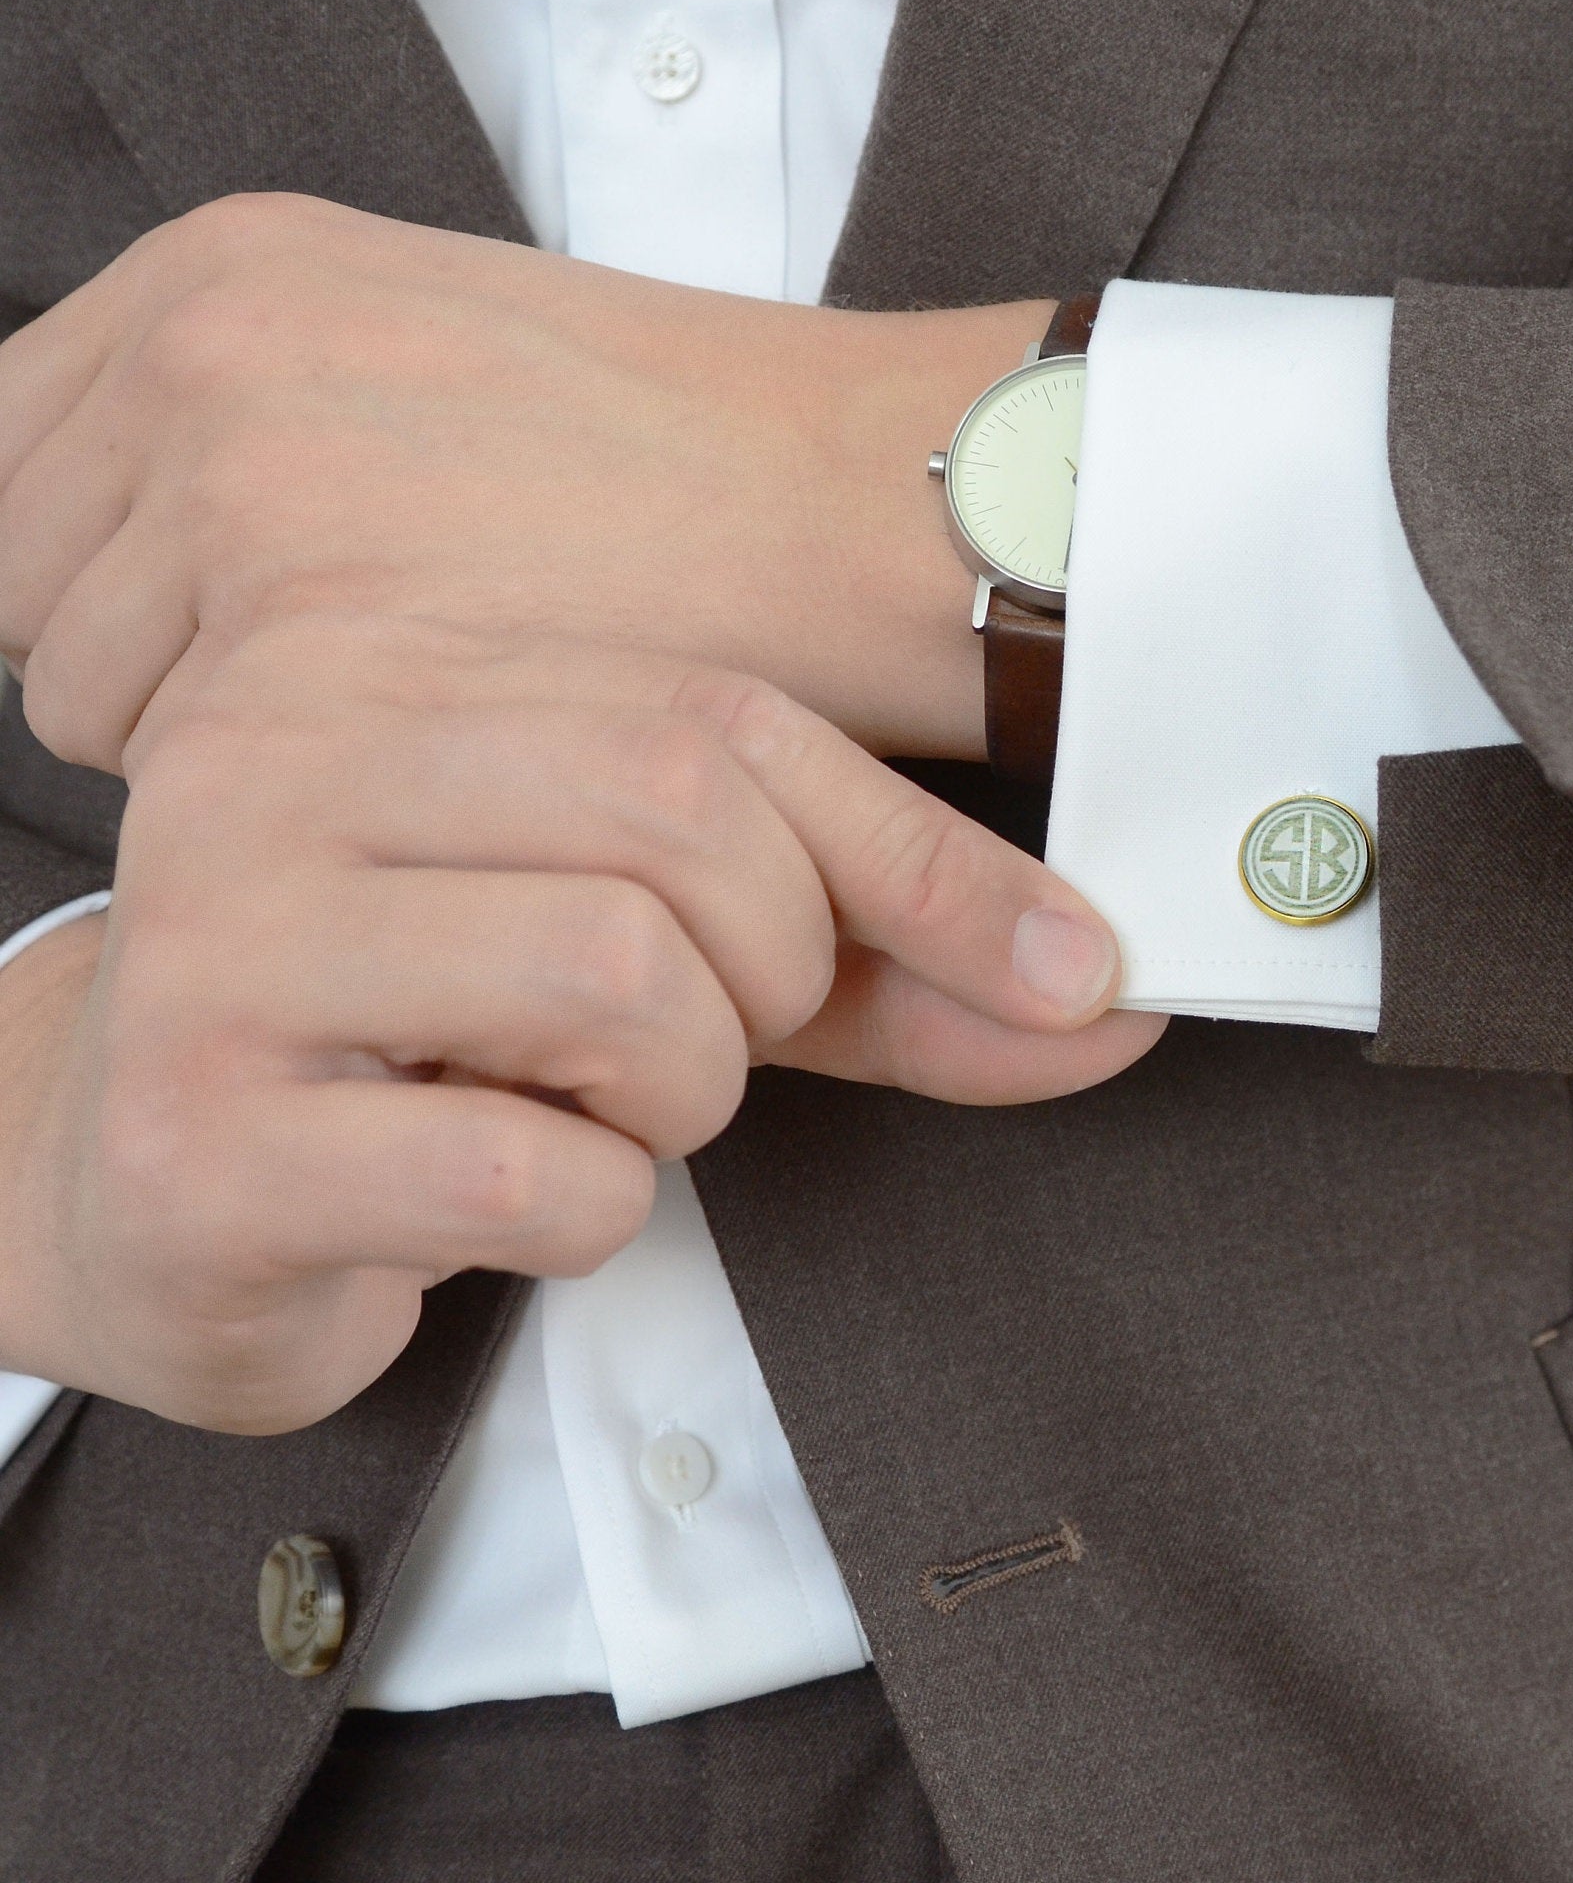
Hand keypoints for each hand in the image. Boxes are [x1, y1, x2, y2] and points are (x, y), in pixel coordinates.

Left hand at [0, 192, 1043, 773]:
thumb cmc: (692, 462)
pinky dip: (291, 810)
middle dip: (145, 663)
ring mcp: (249, 487)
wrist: (858, 509)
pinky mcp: (314, 630)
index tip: (221, 640)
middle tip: (329, 704)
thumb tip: (140, 530)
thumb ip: (263, 414)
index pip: (13, 465)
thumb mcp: (439, 352)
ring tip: (395, 743)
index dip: (106, 574)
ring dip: (215, 747)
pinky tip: (421, 781)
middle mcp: (210, 358)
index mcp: (230, 269)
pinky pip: (193, 780)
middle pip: (28, 583)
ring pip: (92, 699)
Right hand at [0, 615, 1161, 1430]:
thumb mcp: (683, 974)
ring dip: (678, 1097)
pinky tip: (495, 1196)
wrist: (144, 1180)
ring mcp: (225, 941)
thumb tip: (1113, 1002)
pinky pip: (523, 1163)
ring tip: (583, 1108)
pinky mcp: (197, 1133)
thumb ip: (886, 973)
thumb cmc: (435, 1051)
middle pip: (687, 829)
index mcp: (404, 677)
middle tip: (689, 1046)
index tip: (1064, 971)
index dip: (933, 865)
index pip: (736, 724)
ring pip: (620, 983)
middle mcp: (292, 762)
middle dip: (769, 985)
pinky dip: (582, 1210)